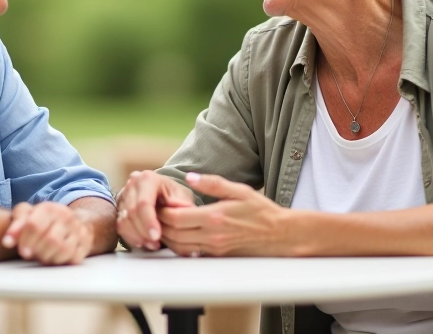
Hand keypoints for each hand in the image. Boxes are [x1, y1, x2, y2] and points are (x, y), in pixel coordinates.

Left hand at [1, 202, 91, 264]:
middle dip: (38, 251)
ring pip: (63, 250)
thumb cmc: (43, 221)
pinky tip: (55, 258)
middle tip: (33, 254)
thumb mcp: (27, 215)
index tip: (23, 251)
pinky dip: (61, 261)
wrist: (71, 222)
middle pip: (50, 240)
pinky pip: (73, 257)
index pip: (35, 225)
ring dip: (49, 257)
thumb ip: (16, 225)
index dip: (26, 240)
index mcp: (49, 208)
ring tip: (43, 255)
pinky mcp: (85, 243)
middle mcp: (66, 216)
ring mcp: (78, 229)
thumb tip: (7, 242)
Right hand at [116, 170, 195, 249]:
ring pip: (124, 221)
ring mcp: (123, 196)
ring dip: (137, 236)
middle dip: (143, 232)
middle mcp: (132, 185)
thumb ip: (181, 202)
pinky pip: (120, 226)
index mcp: (148, 179)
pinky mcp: (119, 209)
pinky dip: (131, 237)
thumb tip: (182, 209)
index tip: (156, 235)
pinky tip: (143, 242)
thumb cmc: (173, 194)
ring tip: (152, 244)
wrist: (163, 192)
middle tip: (156, 244)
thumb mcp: (182, 194)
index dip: (148, 221)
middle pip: (132, 213)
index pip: (143, 202)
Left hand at [159, 172, 286, 256]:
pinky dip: (179, 246)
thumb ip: (212, 183)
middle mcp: (211, 236)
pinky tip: (176, 235)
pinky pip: (190, 253)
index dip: (160, 211)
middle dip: (158, 224)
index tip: (156, 202)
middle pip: (172, 234)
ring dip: (166, 237)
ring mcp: (213, 248)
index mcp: (214, 217)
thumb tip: (190, 177)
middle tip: (152, 213)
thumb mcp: (238, 190)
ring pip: (179, 247)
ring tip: (160, 224)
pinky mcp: (217, 256)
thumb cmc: (261, 211)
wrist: (280, 235)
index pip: (175, 217)